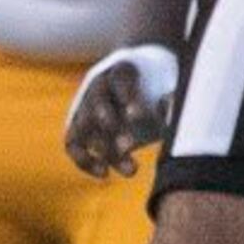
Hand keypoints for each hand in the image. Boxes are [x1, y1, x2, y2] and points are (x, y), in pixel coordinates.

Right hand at [64, 44, 179, 177]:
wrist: (141, 91)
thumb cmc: (158, 89)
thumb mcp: (169, 90)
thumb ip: (171, 98)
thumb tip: (168, 102)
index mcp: (120, 70)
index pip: (119, 80)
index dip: (126, 97)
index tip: (137, 117)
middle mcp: (97, 87)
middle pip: (97, 103)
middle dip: (111, 125)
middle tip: (129, 145)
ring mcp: (84, 107)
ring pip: (85, 128)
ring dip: (105, 150)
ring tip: (133, 169)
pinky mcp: (78, 128)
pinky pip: (73, 145)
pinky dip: (85, 161)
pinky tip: (105, 174)